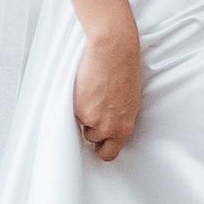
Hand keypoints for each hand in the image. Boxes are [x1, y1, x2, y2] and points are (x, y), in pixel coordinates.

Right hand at [74, 23, 142, 160]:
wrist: (114, 49)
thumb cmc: (125, 69)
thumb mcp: (130, 101)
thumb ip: (120, 118)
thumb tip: (112, 125)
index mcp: (124, 127)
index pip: (110, 153)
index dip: (103, 147)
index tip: (100, 141)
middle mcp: (109, 128)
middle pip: (94, 142)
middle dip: (92, 130)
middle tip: (94, 112)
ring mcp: (92, 120)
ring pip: (82, 126)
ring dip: (84, 115)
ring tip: (92, 94)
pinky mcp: (78, 109)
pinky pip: (73, 112)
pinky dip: (76, 103)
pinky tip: (85, 88)